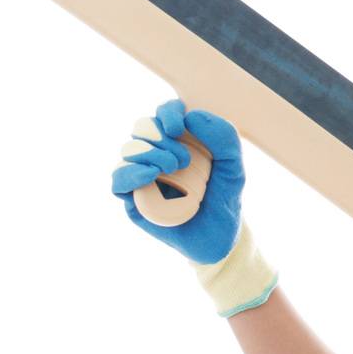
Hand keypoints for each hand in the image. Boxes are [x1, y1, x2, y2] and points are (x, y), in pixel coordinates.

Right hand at [110, 98, 245, 264]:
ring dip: (148, 153)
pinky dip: (130, 173)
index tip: (179, 127)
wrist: (219, 240)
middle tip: (182, 160)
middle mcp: (158, 155)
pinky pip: (118, 180)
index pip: (165, 113)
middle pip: (143, 127)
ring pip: (129, 150)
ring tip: (172, 169)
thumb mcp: (234, 170)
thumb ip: (225, 139)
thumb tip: (192, 116)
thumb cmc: (224, 202)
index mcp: (180, 141)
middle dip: (160, 138)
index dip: (168, 112)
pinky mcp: (133, 200)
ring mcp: (143, 176)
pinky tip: (150, 175)